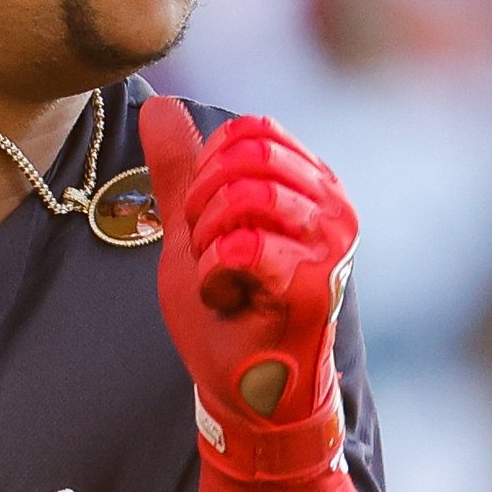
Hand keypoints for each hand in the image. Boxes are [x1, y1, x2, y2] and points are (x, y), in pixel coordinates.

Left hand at [139, 98, 356, 475]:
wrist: (245, 388)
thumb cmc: (227, 308)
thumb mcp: (190, 226)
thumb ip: (179, 167)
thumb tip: (159, 104)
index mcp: (309, 184)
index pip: (247, 133)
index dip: (205, 173)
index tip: (206, 224)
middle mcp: (331, 206)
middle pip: (244, 157)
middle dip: (203, 207)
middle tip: (212, 254)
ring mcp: (331, 245)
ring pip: (243, 198)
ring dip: (209, 245)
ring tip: (224, 279)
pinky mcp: (317, 286)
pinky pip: (243, 249)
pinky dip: (215, 276)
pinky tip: (230, 300)